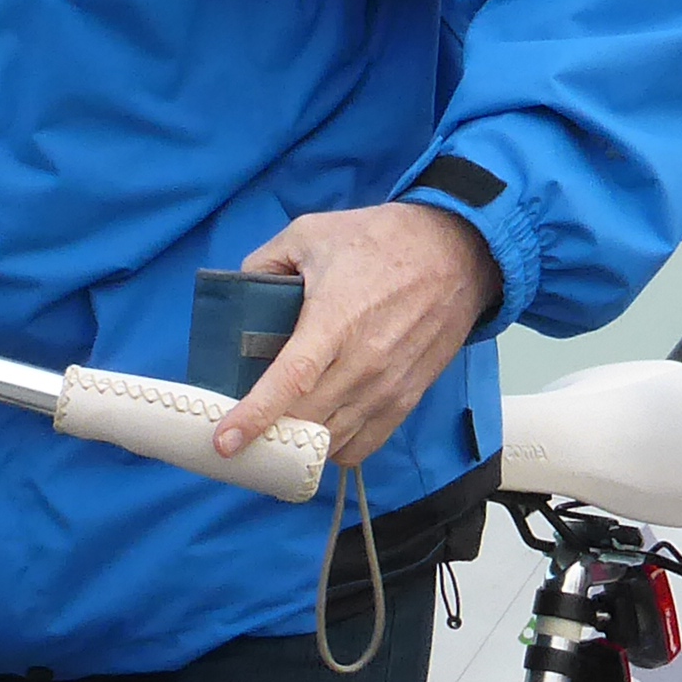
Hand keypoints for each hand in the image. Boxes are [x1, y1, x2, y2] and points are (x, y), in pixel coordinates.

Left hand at [214, 201, 502, 466]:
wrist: (457, 253)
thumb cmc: (381, 241)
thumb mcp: (311, 233)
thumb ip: (264, 261)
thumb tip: (237, 290)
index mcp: (335, 321)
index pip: (291, 381)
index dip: (255, 416)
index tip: (225, 442)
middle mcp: (364, 362)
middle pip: (308, 422)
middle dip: (268, 436)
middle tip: (240, 435)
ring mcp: (389, 386)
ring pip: (334, 442)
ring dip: (301, 445)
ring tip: (277, 434)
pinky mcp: (408, 398)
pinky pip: (365, 446)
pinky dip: (336, 449)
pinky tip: (318, 433)